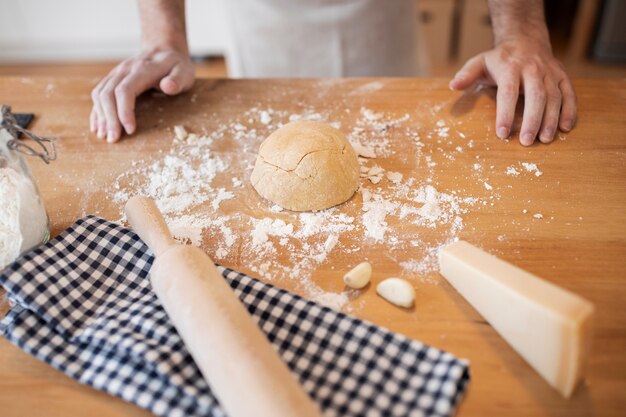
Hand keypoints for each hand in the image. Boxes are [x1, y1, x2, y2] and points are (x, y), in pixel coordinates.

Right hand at [90, 49, 193, 142]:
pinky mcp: (112, 78)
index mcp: (142, 69)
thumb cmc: (177, 66)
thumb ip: (177, 80)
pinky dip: (97, 111)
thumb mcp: (184, 72)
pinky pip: (98, 93)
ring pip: (99, 94)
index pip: (125, 90)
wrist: (164, 50)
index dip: (124, 111)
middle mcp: (124, 69)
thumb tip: (167, 86)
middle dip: (109, 119)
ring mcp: (116, 73)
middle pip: (107, 94)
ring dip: (100, 116)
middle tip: (114, 139)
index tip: (130, 130)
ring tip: (105, 135)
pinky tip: (97, 126)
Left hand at [449, 37, 576, 145]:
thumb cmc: (499, 59)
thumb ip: (467, 74)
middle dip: (532, 119)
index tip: (502, 133)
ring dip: (551, 119)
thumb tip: (453, 86)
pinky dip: (570, 111)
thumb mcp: (480, 62)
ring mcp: (550, 72)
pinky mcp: (562, 76)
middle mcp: (533, 69)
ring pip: (554, 96)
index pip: (508, 92)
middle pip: (536, 95)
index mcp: (510, 68)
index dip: (505, 113)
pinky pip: (569, 93)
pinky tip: (566, 128)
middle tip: (527, 141)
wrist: (526, 40)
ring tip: (545, 139)